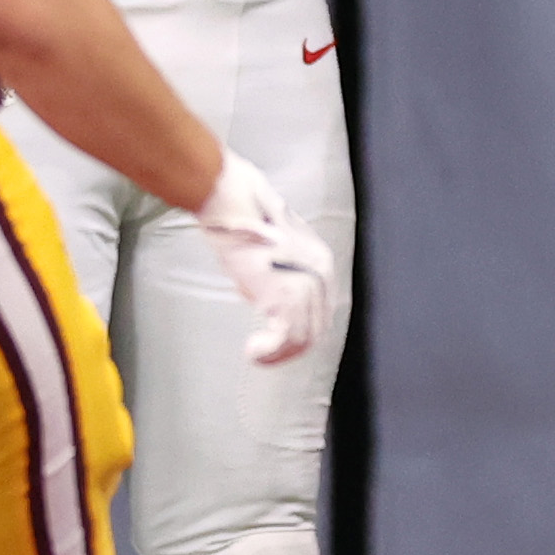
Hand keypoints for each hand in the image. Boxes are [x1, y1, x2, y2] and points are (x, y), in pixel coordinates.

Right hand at [195, 148, 336, 365]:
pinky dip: (271, 352)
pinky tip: (253, 352)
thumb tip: (266, 301)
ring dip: (279, 353)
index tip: (279, 340)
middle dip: (292, 347)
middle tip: (267, 354)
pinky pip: (287, 337)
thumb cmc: (241, 219)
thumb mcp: (269, 250)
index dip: (302, 331)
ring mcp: (306, 284)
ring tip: (258, 354)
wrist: (232, 200)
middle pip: (317, 326)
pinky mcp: (285, 293)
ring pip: (303, 337)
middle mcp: (321, 273)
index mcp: (321, 261)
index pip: (322, 309)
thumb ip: (278, 276)